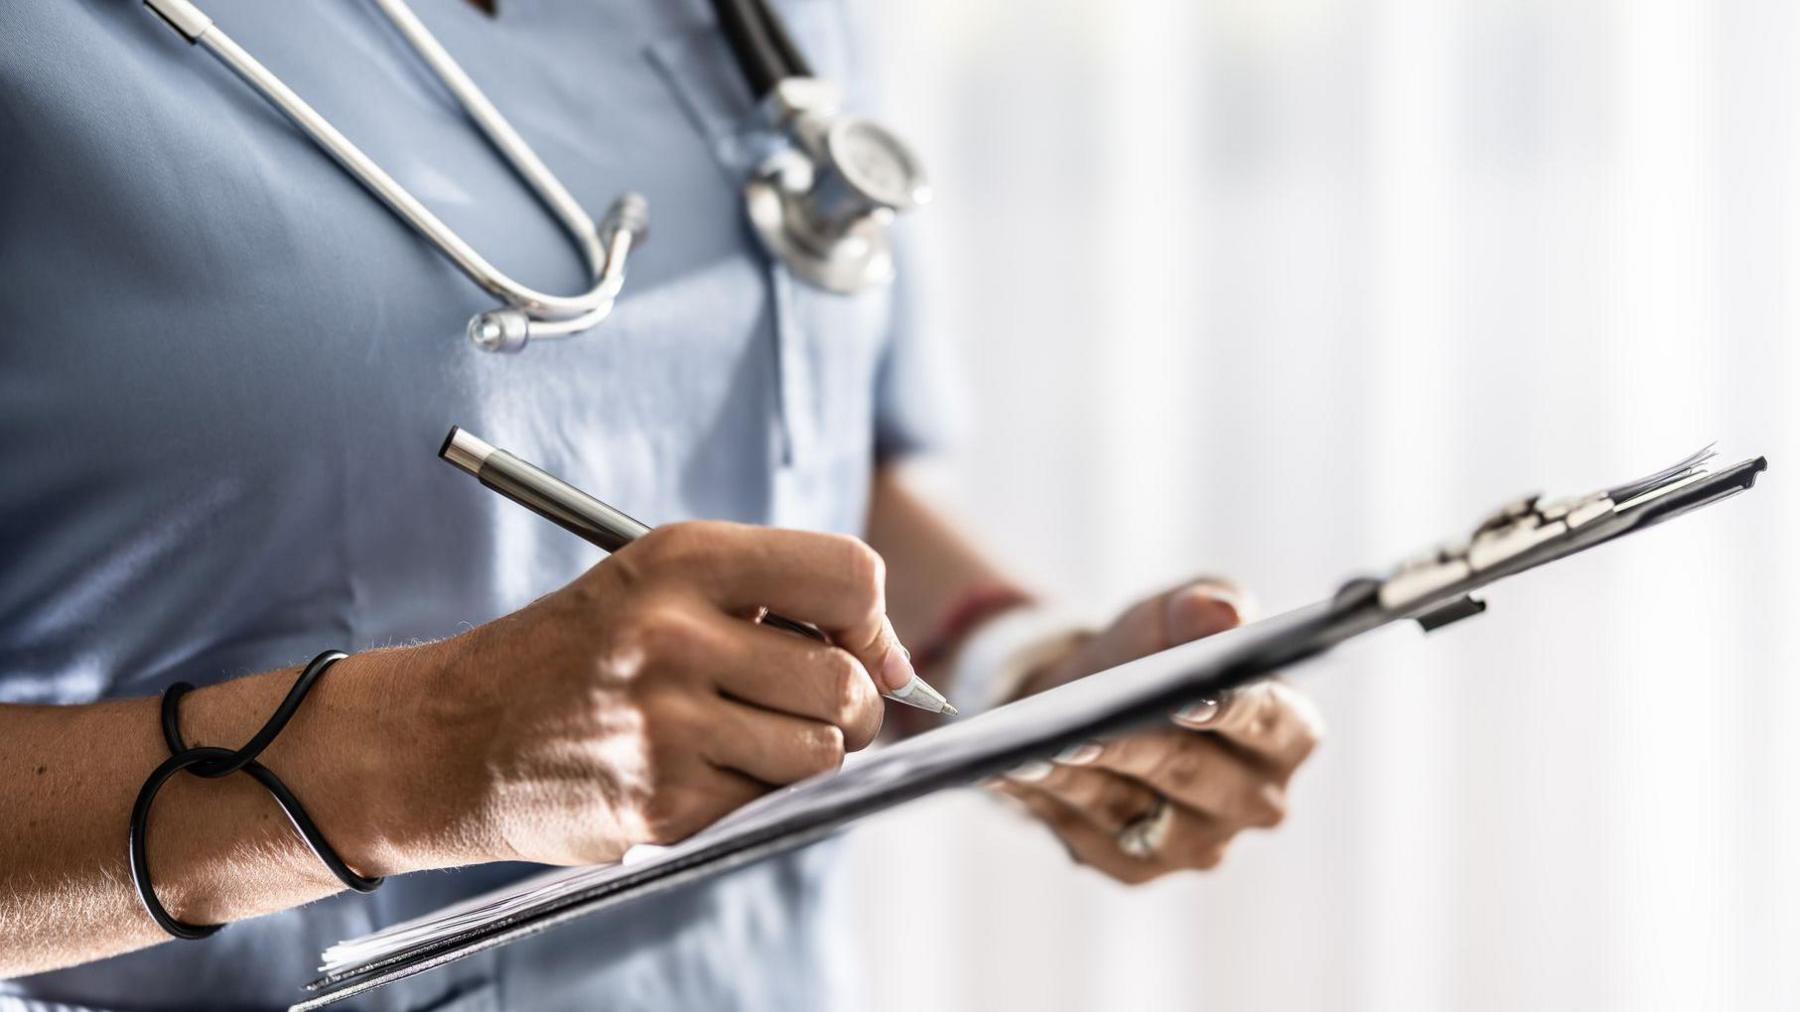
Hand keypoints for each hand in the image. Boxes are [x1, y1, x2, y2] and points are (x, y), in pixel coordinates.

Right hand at [376, 522, 915, 869]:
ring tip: (751, 734)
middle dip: (855, 702)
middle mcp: (675, 635)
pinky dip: (756, 792)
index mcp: (682, 560)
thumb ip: (776, 600)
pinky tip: (700, 768)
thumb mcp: (658, 583)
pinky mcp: (660, 804)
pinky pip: (769, 803)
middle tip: (815, 705)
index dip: (872, 620)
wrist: (449, 737)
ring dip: (809, 752)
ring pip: (822, 750)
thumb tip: (899, 667)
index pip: (850, 573)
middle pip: (846, 679)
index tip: (861, 645)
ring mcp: (666, 726)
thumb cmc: (577, 654)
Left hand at [991, 582, 1322, 883]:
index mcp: (1288, 733)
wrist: (1090, 702)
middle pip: (1195, 776)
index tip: (1192, 699)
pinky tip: (1007, 770)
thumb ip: (1201, 607)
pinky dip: (1045, 799)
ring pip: (1132, 810)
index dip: (1236, 712)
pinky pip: (1085, 836)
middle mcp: (1256, 800)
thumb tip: (1222, 613)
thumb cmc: (1149, 656)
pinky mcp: (1137, 868)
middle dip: (1138, 750)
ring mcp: (1198, 844)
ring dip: (1078, 778)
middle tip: (1085, 730)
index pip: (1274, 724)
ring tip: (1032, 748)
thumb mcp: (1171, 616)